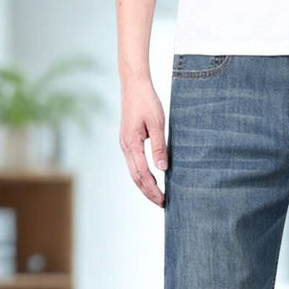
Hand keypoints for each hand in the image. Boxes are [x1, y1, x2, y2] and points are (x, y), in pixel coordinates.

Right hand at [119, 77, 166, 206]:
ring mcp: (125, 145)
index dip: (153, 189)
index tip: (164, 200)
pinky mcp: (128, 142)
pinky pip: (134, 165)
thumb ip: (159, 147)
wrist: (134, 84)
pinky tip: (152, 181)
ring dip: (145, 187)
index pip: (143, 174)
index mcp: (132, 144)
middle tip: (163, 204)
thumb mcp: (157, 124)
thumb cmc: (147, 101)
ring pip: (134, 173)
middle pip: (136, 178)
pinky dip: (142, 177)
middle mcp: (125, 147)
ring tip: (158, 197)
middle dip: (149, 193)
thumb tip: (163, 169)